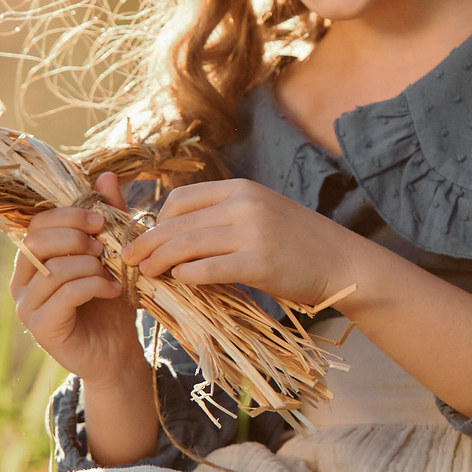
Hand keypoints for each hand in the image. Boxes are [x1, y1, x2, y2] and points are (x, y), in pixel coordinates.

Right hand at [12, 171, 148, 382]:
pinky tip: (113, 290)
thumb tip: (107, 176)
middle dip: (76, 237)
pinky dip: (93, 286)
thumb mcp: (113, 254)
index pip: (38, 223)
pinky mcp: (41, 327)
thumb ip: (109, 218)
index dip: (69, 215)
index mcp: (34, 259)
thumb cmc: (109, 302)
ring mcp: (27, 306)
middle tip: (106, 246)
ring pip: (53, 269)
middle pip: (37, 242)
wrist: (116, 351)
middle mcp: (23, 280)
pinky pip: (64, 295)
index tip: (101, 220)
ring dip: (90, 265)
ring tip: (113, 273)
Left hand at [120, 179, 364, 310]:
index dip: (157, 221)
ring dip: (160, 260)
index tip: (147, 239)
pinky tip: (179, 281)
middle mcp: (244, 205)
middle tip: (128, 260)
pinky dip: (187, 275)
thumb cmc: (299, 245)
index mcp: (241, 189)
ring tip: (146, 274)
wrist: (343, 264)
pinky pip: (209, 268)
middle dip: (147, 242)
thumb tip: (177, 236)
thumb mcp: (261, 215)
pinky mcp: (259, 263)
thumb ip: (224, 218)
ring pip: (188, 244)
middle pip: (178, 222)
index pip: (182, 199)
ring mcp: (252, 232)